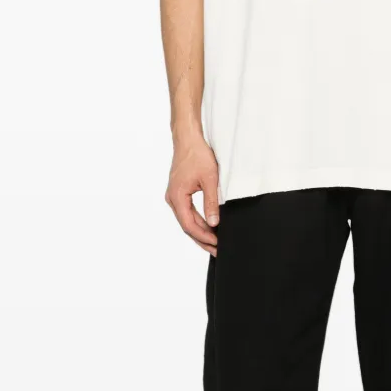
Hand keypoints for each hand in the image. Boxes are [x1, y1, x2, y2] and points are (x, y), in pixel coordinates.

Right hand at [165, 135, 219, 254]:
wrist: (188, 139)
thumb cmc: (197, 155)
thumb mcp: (210, 179)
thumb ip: (211, 203)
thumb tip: (214, 223)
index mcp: (177, 197)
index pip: (190, 225)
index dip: (204, 237)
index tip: (217, 244)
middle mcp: (172, 199)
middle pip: (187, 226)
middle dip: (202, 239)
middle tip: (217, 251)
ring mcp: (175, 196)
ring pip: (187, 220)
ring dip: (201, 231)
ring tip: (215, 243)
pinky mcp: (179, 193)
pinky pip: (188, 212)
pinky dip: (198, 221)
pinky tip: (209, 228)